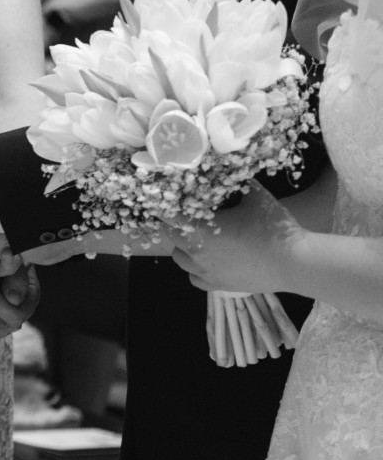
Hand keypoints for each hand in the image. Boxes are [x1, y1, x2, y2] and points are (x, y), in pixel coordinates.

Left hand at [169, 182, 304, 293]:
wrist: (294, 263)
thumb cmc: (273, 228)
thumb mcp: (255, 196)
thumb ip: (237, 184)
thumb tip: (228, 172)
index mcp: (199, 230)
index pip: (167, 216)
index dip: (164, 206)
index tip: (166, 199)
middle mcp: (195, 253)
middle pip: (170, 236)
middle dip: (175, 224)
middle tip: (188, 215)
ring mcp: (204, 273)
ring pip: (179, 259)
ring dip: (183, 246)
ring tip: (199, 237)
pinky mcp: (216, 286)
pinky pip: (193, 278)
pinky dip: (195, 269)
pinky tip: (208, 260)